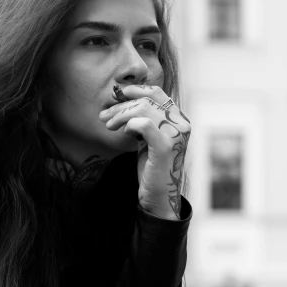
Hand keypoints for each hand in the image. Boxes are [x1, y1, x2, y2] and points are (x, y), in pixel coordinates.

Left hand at [99, 85, 190, 218]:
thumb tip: (122, 100)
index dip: (135, 90)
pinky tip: (125, 132)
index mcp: (179, 119)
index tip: (116, 96)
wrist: (158, 196)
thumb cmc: (151, 168)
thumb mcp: (148, 139)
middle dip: (121, 105)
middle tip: (104, 116)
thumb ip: (143, 120)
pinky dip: (131, 124)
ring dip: (121, 114)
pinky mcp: (166, 147)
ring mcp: (176, 135)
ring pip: (144, 109)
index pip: (157, 92)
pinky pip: (145, 124)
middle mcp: (181, 124)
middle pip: (147, 99)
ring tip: (108, 125)